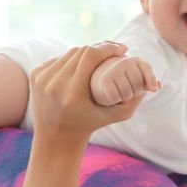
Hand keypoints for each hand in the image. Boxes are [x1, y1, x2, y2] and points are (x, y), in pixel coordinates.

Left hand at [30, 42, 145, 142]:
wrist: (56, 138)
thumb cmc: (88, 126)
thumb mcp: (113, 117)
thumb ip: (132, 103)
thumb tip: (151, 85)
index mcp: (72, 93)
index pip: (90, 56)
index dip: (107, 47)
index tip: (122, 49)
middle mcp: (54, 84)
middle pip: (80, 52)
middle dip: (99, 48)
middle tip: (113, 51)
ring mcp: (42, 79)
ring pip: (68, 54)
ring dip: (85, 51)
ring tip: (98, 55)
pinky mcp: (35, 76)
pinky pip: (57, 60)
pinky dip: (70, 59)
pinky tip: (79, 62)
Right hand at [90, 54, 161, 105]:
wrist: (95, 83)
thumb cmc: (121, 84)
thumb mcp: (137, 82)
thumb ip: (148, 82)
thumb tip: (158, 85)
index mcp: (134, 60)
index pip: (146, 68)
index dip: (151, 79)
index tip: (154, 88)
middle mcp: (123, 62)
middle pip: (139, 84)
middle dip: (135, 91)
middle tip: (125, 88)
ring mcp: (113, 70)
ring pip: (128, 92)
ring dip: (124, 97)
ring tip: (117, 91)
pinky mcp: (105, 81)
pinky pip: (117, 97)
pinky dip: (115, 99)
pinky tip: (109, 94)